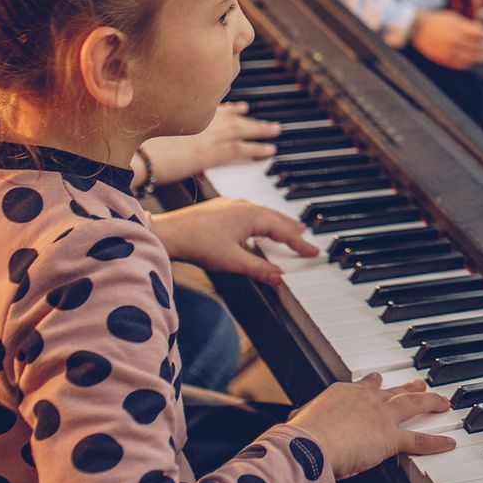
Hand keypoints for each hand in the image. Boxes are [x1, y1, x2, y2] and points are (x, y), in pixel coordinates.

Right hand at [142, 104, 280, 179]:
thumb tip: (150, 129)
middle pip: (229, 116)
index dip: (226, 107)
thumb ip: (155, 124)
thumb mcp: (144, 128)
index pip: (209, 107)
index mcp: (183, 112)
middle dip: (247, 118)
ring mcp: (204, 135)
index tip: (239, 105)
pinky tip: (268, 150)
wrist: (133, 154)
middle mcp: (196, 120)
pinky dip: (255, 148)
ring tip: (274, 130)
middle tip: (264, 120)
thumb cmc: (132, 143)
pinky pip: (239, 149)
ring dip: (259, 129)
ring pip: (240, 129)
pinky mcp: (209, 153)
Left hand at [150, 197, 317, 285]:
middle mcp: (244, 206)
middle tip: (306, 236)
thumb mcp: (232, 261)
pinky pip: (250, 212)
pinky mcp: (221, 208)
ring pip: (263, 213)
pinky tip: (256, 226)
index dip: (300, 244)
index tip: (313, 252)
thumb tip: (280, 278)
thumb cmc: (197, 243)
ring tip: (287, 228)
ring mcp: (232, 205)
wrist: (168, 232)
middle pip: (276, 218)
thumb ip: (259, 269)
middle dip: (292, 228)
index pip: (284, 231)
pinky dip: (262, 220)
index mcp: (252, 216)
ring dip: (277, 222)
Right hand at [288, 373, 455, 478]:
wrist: (309, 445)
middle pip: (391, 390)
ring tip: (443, 402)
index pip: (361, 387)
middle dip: (407, 387)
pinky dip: (436, 442)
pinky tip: (449, 443)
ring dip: (429, 402)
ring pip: (411, 405)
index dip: (372, 385)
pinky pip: (419, 440)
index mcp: (341, 394)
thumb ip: (299, 426)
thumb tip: (287, 430)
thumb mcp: (296, 426)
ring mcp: (380, 416)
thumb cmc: (298, 439)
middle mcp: (365, 399)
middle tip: (419, 384)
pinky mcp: (391, 438)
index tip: (377, 381)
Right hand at [411, 10, 482, 68]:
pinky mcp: (444, 59)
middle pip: (477, 47)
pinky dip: (470, 63)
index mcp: (457, 28)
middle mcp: (454, 41)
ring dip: (482, 57)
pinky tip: (475, 60)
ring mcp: (449, 51)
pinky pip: (461, 64)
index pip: (478, 34)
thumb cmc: (436, 21)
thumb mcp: (453, 17)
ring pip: (471, 57)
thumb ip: (468, 25)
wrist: (416, 29)